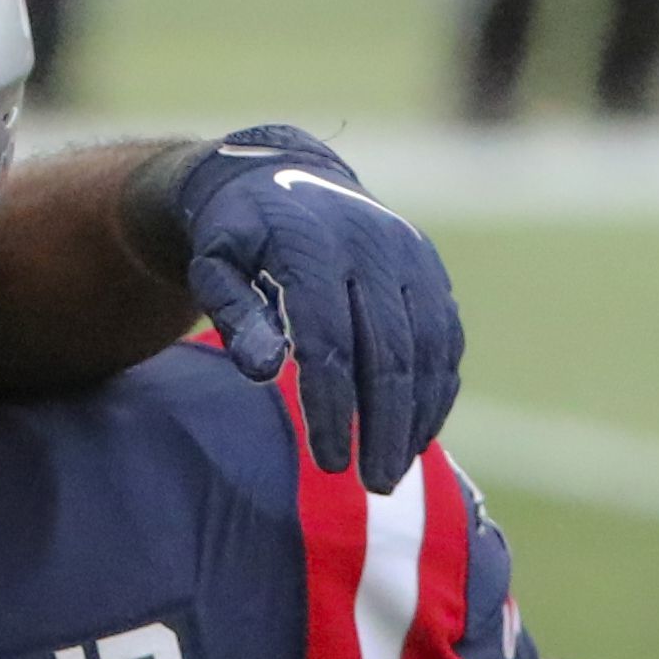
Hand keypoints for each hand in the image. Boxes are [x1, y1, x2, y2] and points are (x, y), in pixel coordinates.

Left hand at [134, 125, 461, 493]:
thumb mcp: (213, 265)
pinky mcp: (430, 268)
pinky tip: (417, 433)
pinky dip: (437, 389)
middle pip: (389, 352)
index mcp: (312, 246)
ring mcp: (410, 256)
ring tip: (394, 470)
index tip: (328, 462)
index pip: (329, 341)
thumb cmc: (236, 235)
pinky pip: (446, 337)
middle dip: (383, 426)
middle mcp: (372, 247)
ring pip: (429, 348)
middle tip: (373, 485)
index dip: (331, 407)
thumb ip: (235, 314)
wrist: (281, 173)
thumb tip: (267, 373)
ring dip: (417, 416)